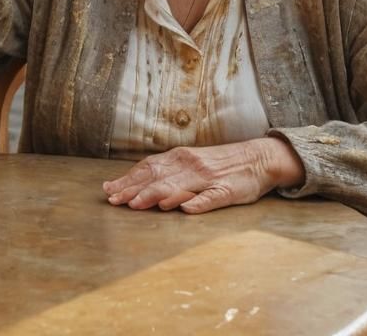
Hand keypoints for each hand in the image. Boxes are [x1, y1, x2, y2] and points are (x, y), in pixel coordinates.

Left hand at [101, 137, 303, 214]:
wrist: (259, 159)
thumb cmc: (222, 164)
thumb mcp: (193, 161)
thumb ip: (170, 170)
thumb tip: (139, 181)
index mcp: (182, 157)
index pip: (149, 168)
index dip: (127, 179)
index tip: (108, 190)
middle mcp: (191, 165)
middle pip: (158, 177)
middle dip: (133, 189)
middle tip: (113, 201)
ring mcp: (209, 179)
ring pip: (179, 186)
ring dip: (156, 195)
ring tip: (138, 204)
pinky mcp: (227, 192)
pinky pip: (210, 198)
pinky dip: (196, 203)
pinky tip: (183, 209)